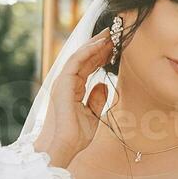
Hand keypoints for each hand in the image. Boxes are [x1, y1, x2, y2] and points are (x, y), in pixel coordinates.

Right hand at [37, 30, 115, 168]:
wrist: (64, 146)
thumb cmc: (75, 135)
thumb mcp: (92, 115)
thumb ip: (97, 99)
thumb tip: (103, 84)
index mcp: (72, 89)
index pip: (87, 67)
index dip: (100, 55)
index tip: (114, 46)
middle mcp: (66, 82)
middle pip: (84, 58)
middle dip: (99, 45)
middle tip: (114, 33)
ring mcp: (63, 81)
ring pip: (80, 56)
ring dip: (95, 44)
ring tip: (110, 34)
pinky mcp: (63, 82)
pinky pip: (76, 61)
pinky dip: (88, 51)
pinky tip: (100, 43)